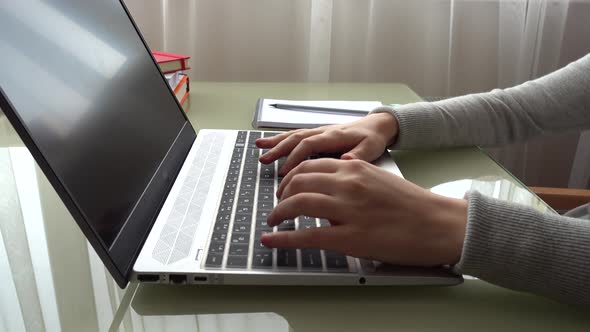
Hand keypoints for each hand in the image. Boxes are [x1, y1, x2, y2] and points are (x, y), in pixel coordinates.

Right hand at [256, 112, 398, 175]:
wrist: (378, 125)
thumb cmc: (374, 138)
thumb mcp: (372, 148)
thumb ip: (359, 156)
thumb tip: (345, 160)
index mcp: (334, 136)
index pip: (309, 145)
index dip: (295, 158)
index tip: (285, 173)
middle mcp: (323, 131)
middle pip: (296, 138)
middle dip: (279, 150)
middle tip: (265, 162)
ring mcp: (319, 131)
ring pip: (293, 135)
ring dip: (276, 143)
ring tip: (260, 151)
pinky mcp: (317, 134)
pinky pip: (296, 135)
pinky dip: (280, 139)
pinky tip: (267, 143)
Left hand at [261, 158, 467, 265]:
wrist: (440, 224)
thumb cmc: (415, 206)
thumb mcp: (380, 179)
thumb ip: (355, 178)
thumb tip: (336, 180)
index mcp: (355, 167)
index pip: (311, 164)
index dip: (292, 176)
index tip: (286, 186)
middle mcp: (348, 183)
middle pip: (299, 180)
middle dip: (281, 193)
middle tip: (277, 204)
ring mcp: (347, 209)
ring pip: (297, 203)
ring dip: (278, 212)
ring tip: (273, 221)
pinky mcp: (350, 236)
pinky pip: (306, 236)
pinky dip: (283, 238)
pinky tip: (271, 239)